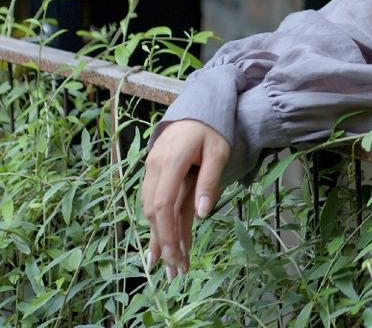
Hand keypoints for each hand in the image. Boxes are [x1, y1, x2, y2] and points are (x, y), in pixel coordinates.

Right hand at [140, 118, 230, 278]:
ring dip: (159, 236)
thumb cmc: (212, 126)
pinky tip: (161, 243)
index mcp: (171, 161)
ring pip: (149, 209)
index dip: (167, 233)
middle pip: (153, 212)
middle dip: (164, 243)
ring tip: (170, 264)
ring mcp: (151, 168)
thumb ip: (209, 180)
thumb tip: (202, 215)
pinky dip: (157, 222)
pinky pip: (152, 200)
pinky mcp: (154, 170)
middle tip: (176, 271)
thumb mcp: (218, 150)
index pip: (163, 205)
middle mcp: (155, 166)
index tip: (177, 256)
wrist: (198, 104)